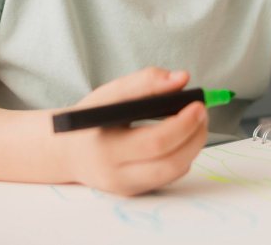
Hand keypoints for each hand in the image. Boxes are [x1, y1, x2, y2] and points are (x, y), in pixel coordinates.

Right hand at [56, 67, 207, 195]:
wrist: (66, 152)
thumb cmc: (90, 121)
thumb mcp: (109, 95)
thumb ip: (145, 82)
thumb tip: (182, 78)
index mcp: (106, 148)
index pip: (154, 142)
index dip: (182, 124)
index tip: (199, 104)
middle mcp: (116, 175)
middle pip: (169, 163)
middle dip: (195, 136)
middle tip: (203, 112)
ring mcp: (127, 188)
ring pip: (174, 172)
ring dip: (194, 145)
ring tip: (196, 121)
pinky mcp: (136, 192)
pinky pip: (169, 176)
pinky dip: (183, 155)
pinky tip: (182, 137)